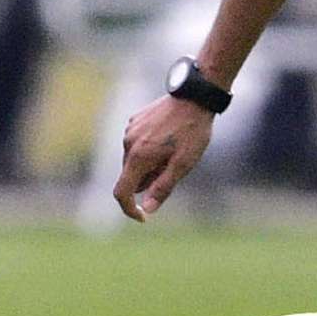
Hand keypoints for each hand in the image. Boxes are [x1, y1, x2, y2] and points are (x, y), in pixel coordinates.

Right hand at [114, 95, 214, 222]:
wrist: (194, 98)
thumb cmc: (192, 132)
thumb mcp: (183, 165)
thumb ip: (162, 188)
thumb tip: (147, 209)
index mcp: (138, 157)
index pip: (122, 192)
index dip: (129, 209)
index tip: (143, 217)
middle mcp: (128, 143)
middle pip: (130, 176)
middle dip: (147, 181)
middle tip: (173, 169)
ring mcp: (130, 130)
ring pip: (133, 160)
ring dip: (148, 164)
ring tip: (173, 151)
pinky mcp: (135, 120)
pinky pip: (136, 144)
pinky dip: (147, 149)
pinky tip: (167, 138)